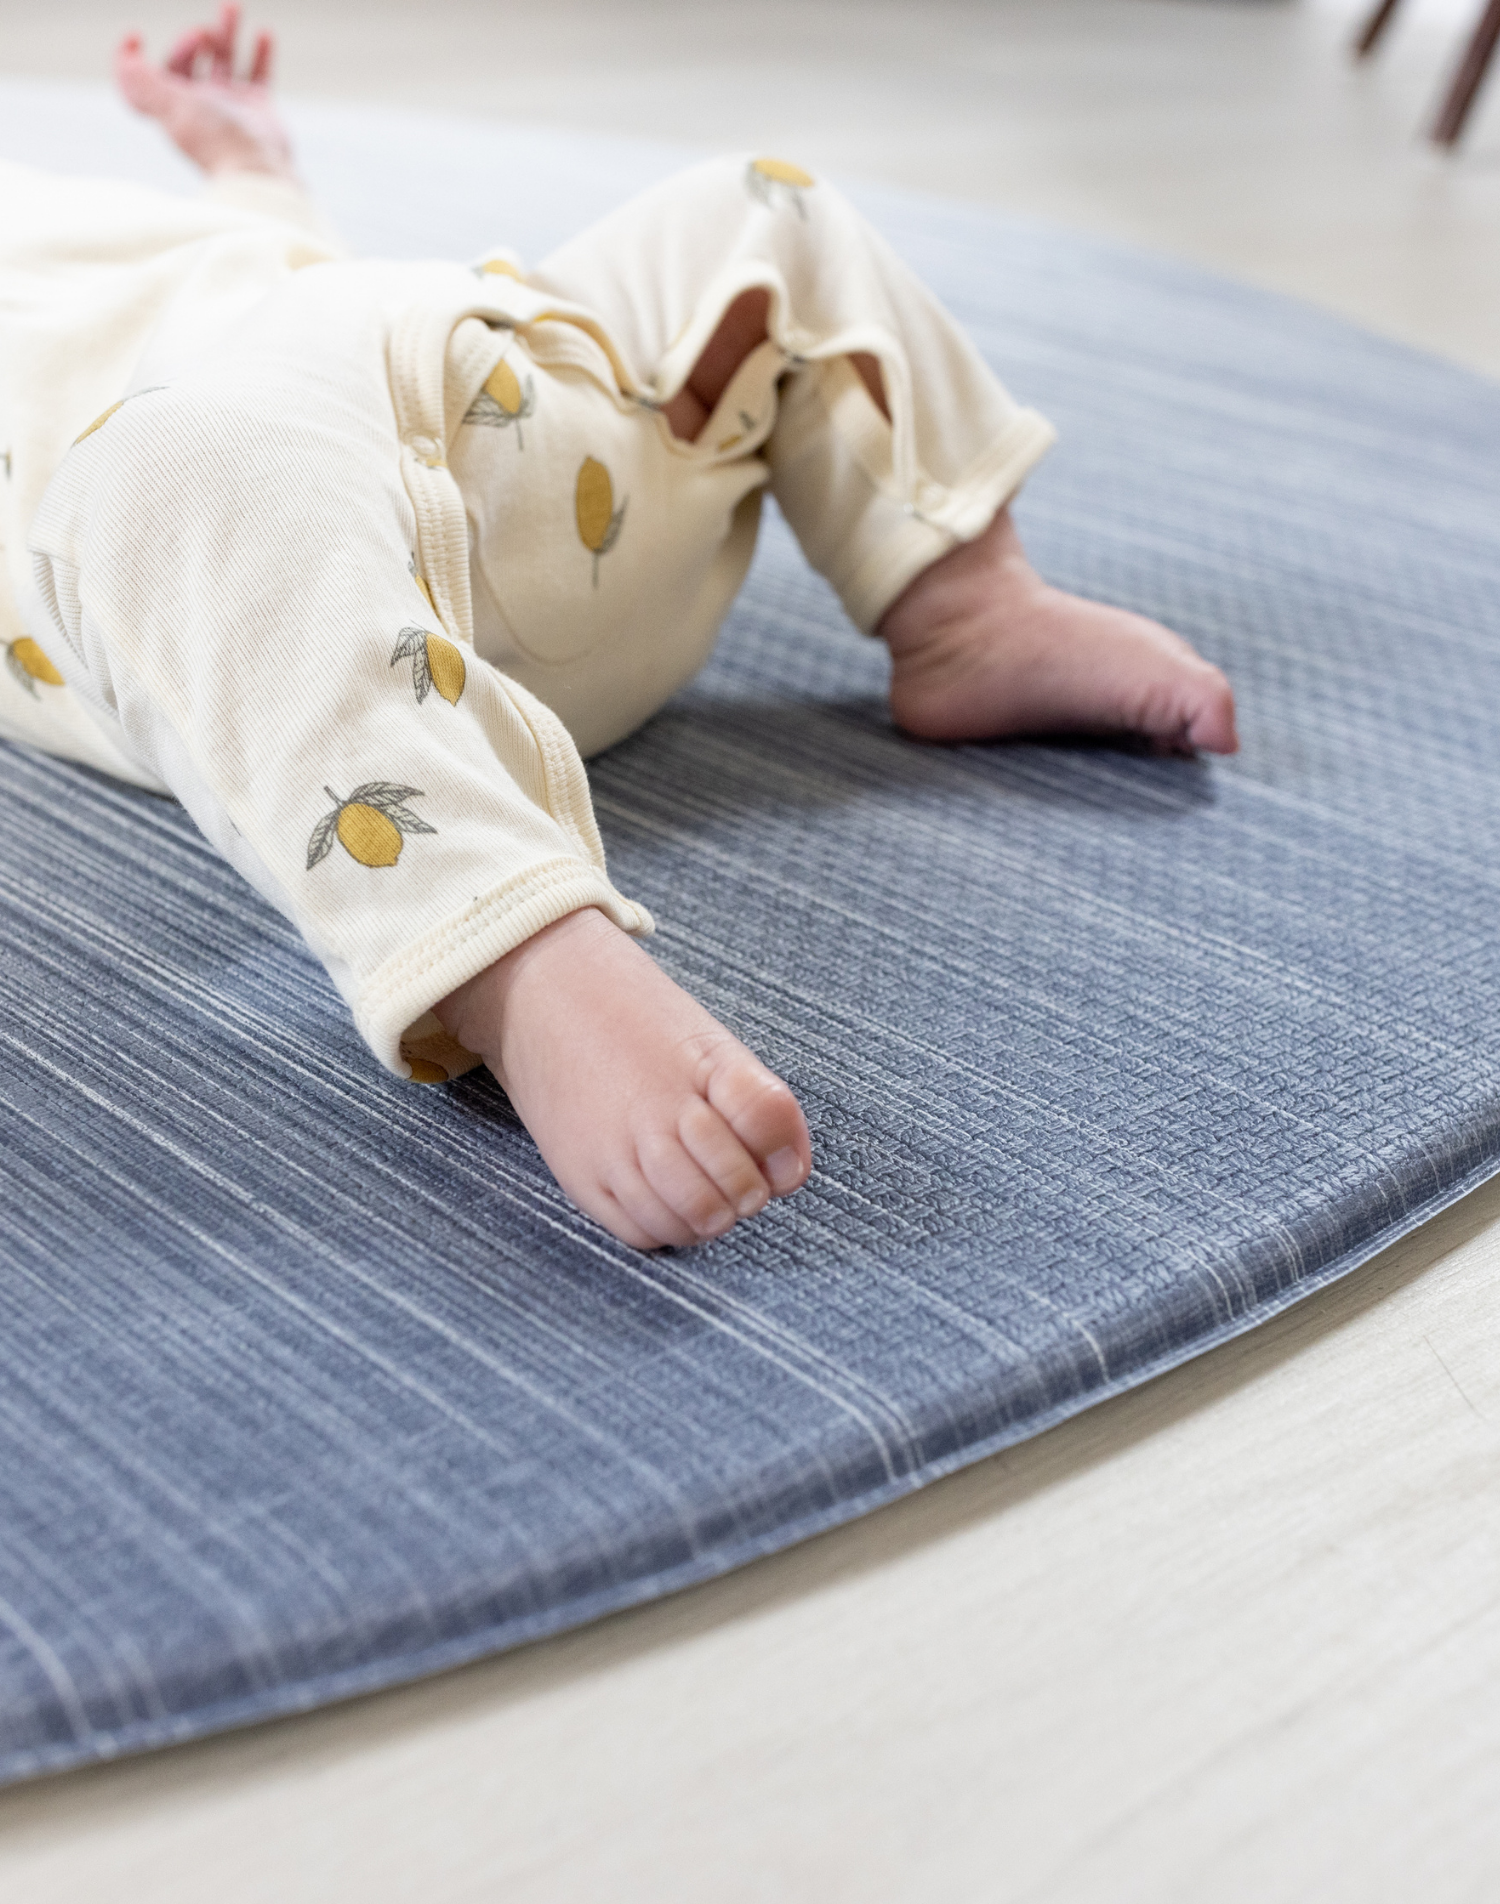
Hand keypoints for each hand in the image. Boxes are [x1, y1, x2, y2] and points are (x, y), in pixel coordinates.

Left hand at [116, 3, 297, 181]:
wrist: (260, 171)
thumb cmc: (216, 141)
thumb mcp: (173, 108)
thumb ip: (144, 84)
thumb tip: (124, 61)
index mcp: (171, 106)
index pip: (143, 78)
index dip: (130, 57)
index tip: (136, 36)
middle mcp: (198, 105)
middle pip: (185, 62)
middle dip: (191, 41)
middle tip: (203, 35)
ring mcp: (230, 106)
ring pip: (224, 60)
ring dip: (227, 32)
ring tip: (233, 6)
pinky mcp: (257, 109)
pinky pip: (258, 74)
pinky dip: (261, 53)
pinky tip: (264, 32)